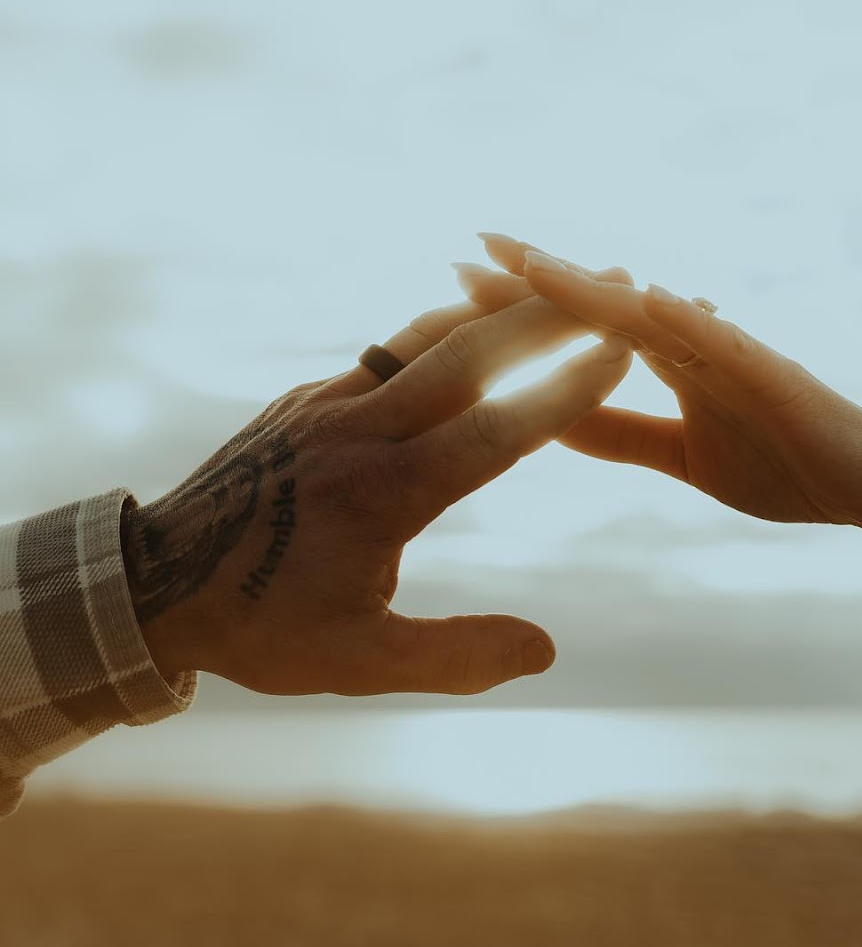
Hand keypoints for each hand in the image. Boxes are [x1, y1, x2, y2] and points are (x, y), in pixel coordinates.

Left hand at [122, 292, 630, 695]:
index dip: (565, 390)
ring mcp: (329, 404)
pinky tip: (478, 321)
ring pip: (428, 337)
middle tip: (617, 282)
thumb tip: (548, 650)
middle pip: (470, 352)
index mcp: (384, 493)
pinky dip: (446, 329)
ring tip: (560, 282)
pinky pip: (390, 351)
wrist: (154, 581)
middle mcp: (360, 431)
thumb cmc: (262, 627)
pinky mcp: (309, 397)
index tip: (622, 353)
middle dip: (551, 315)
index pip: (496, 429)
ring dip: (500, 308)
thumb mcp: (358, 664)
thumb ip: (455, 657)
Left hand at [454, 234, 861, 545]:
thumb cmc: (784, 466)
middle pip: (605, 303)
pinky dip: (691, 324)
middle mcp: (696, 345)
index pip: (585, 325)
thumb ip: (621, 433)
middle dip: (541, 276)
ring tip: (537, 265)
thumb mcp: (681, 457)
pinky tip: (651, 303)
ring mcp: (738, 355)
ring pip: (655, 315)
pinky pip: (732, 348)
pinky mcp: (780, 379)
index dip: (525, 302)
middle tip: (472, 244)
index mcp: (669, 363)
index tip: (457, 278)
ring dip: (595, 289)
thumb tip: (546, 420)